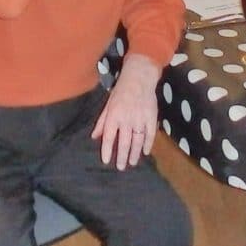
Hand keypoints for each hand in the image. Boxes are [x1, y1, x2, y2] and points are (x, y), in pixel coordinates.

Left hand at [92, 54, 160, 169]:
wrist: (139, 78)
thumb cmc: (121, 91)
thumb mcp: (108, 104)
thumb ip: (102, 122)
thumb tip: (94, 137)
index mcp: (114, 116)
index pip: (109, 137)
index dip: (107, 150)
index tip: (106, 161)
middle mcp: (126, 120)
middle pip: (124, 142)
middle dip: (122, 157)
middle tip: (121, 167)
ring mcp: (140, 119)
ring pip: (137, 141)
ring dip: (135, 154)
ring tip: (132, 163)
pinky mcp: (151, 117)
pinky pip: (150, 134)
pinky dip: (148, 144)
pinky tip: (145, 152)